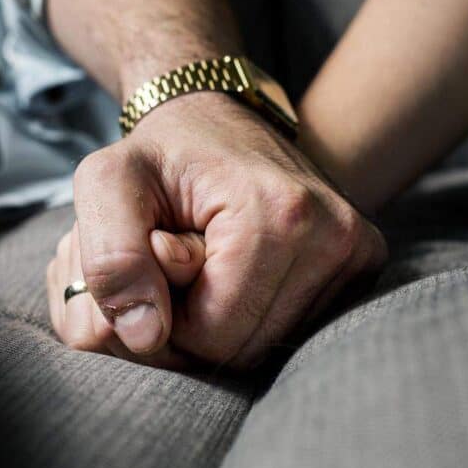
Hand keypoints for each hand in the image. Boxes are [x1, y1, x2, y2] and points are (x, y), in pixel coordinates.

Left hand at [49, 93, 386, 367]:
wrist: (218, 118)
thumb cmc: (160, 153)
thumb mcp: (106, 185)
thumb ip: (111, 261)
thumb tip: (145, 338)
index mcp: (278, 213)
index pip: (214, 336)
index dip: (168, 315)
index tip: (161, 255)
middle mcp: (336, 236)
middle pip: (247, 349)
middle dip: (196, 322)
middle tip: (180, 257)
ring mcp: (356, 251)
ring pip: (270, 345)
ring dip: (224, 318)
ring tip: (208, 259)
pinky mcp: (362, 261)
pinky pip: (295, 327)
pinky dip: (256, 310)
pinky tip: (239, 267)